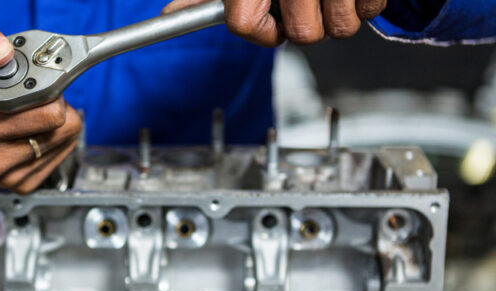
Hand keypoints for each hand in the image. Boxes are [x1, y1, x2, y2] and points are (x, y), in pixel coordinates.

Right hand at [0, 17, 81, 193]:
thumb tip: (1, 52)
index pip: (49, 115)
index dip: (49, 89)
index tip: (35, 80)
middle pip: (63, 129)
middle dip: (54, 103)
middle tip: (33, 93)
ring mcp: (7, 176)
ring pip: (65, 141)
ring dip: (54, 121)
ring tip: (29, 109)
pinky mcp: (21, 184)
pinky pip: (61, 155)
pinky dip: (53, 137)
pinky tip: (33, 127)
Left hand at [163, 0, 385, 45]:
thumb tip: (169, 15)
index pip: (244, 24)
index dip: (262, 31)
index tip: (273, 24)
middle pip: (304, 35)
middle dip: (309, 23)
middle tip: (310, 1)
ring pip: (342, 27)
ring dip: (341, 13)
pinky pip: (373, 7)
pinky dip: (368, 0)